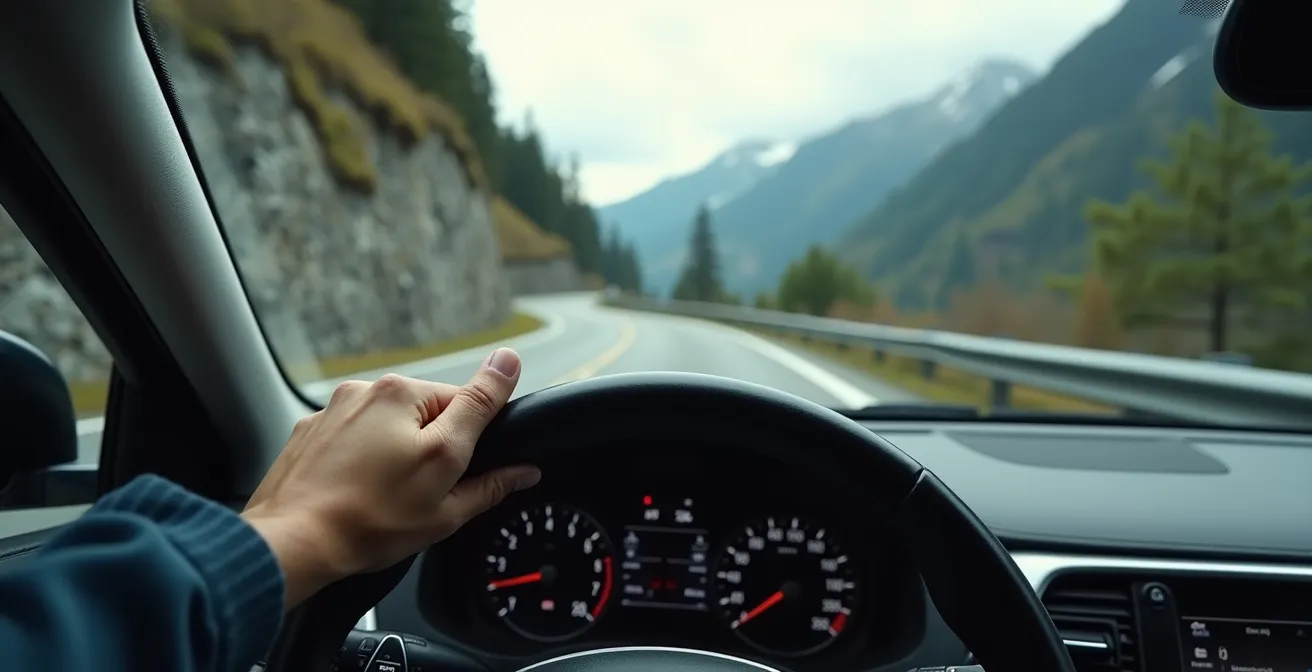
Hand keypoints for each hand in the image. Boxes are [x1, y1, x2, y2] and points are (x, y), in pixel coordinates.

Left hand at [241, 348, 540, 607]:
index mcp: (408, 397)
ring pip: (389, 424)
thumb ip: (492, 478)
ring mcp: (337, 408)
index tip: (496, 423)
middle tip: (428, 490)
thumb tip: (525, 467)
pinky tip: (358, 492)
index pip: (471, 398)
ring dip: (397, 451)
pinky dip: (362, 457)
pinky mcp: (311, 428)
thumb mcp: (446, 505)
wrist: (292, 542)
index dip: (484, 429)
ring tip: (386, 496)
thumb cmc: (367, 523)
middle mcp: (373, 391)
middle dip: (435, 446)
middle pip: (429, 413)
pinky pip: (354, 436)